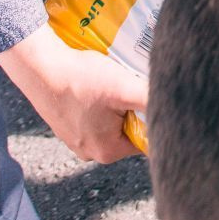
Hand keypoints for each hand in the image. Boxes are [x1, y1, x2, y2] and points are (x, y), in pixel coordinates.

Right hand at [0, 24, 144, 163]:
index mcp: (108, 152)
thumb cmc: (82, 79)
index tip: (149, 94)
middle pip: (130, 128)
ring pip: (113, 119)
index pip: (147, 138)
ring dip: (118, 101)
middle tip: (130, 84)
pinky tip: (98, 82)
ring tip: (114, 81)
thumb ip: (152, 101)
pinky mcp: (68, 124)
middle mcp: (92, 152)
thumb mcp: (125, 88)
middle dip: (134, 106)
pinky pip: (96, 114)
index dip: (153, 114)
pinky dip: (101, 99)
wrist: (41, 67)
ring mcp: (78, 139)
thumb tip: (177, 110)